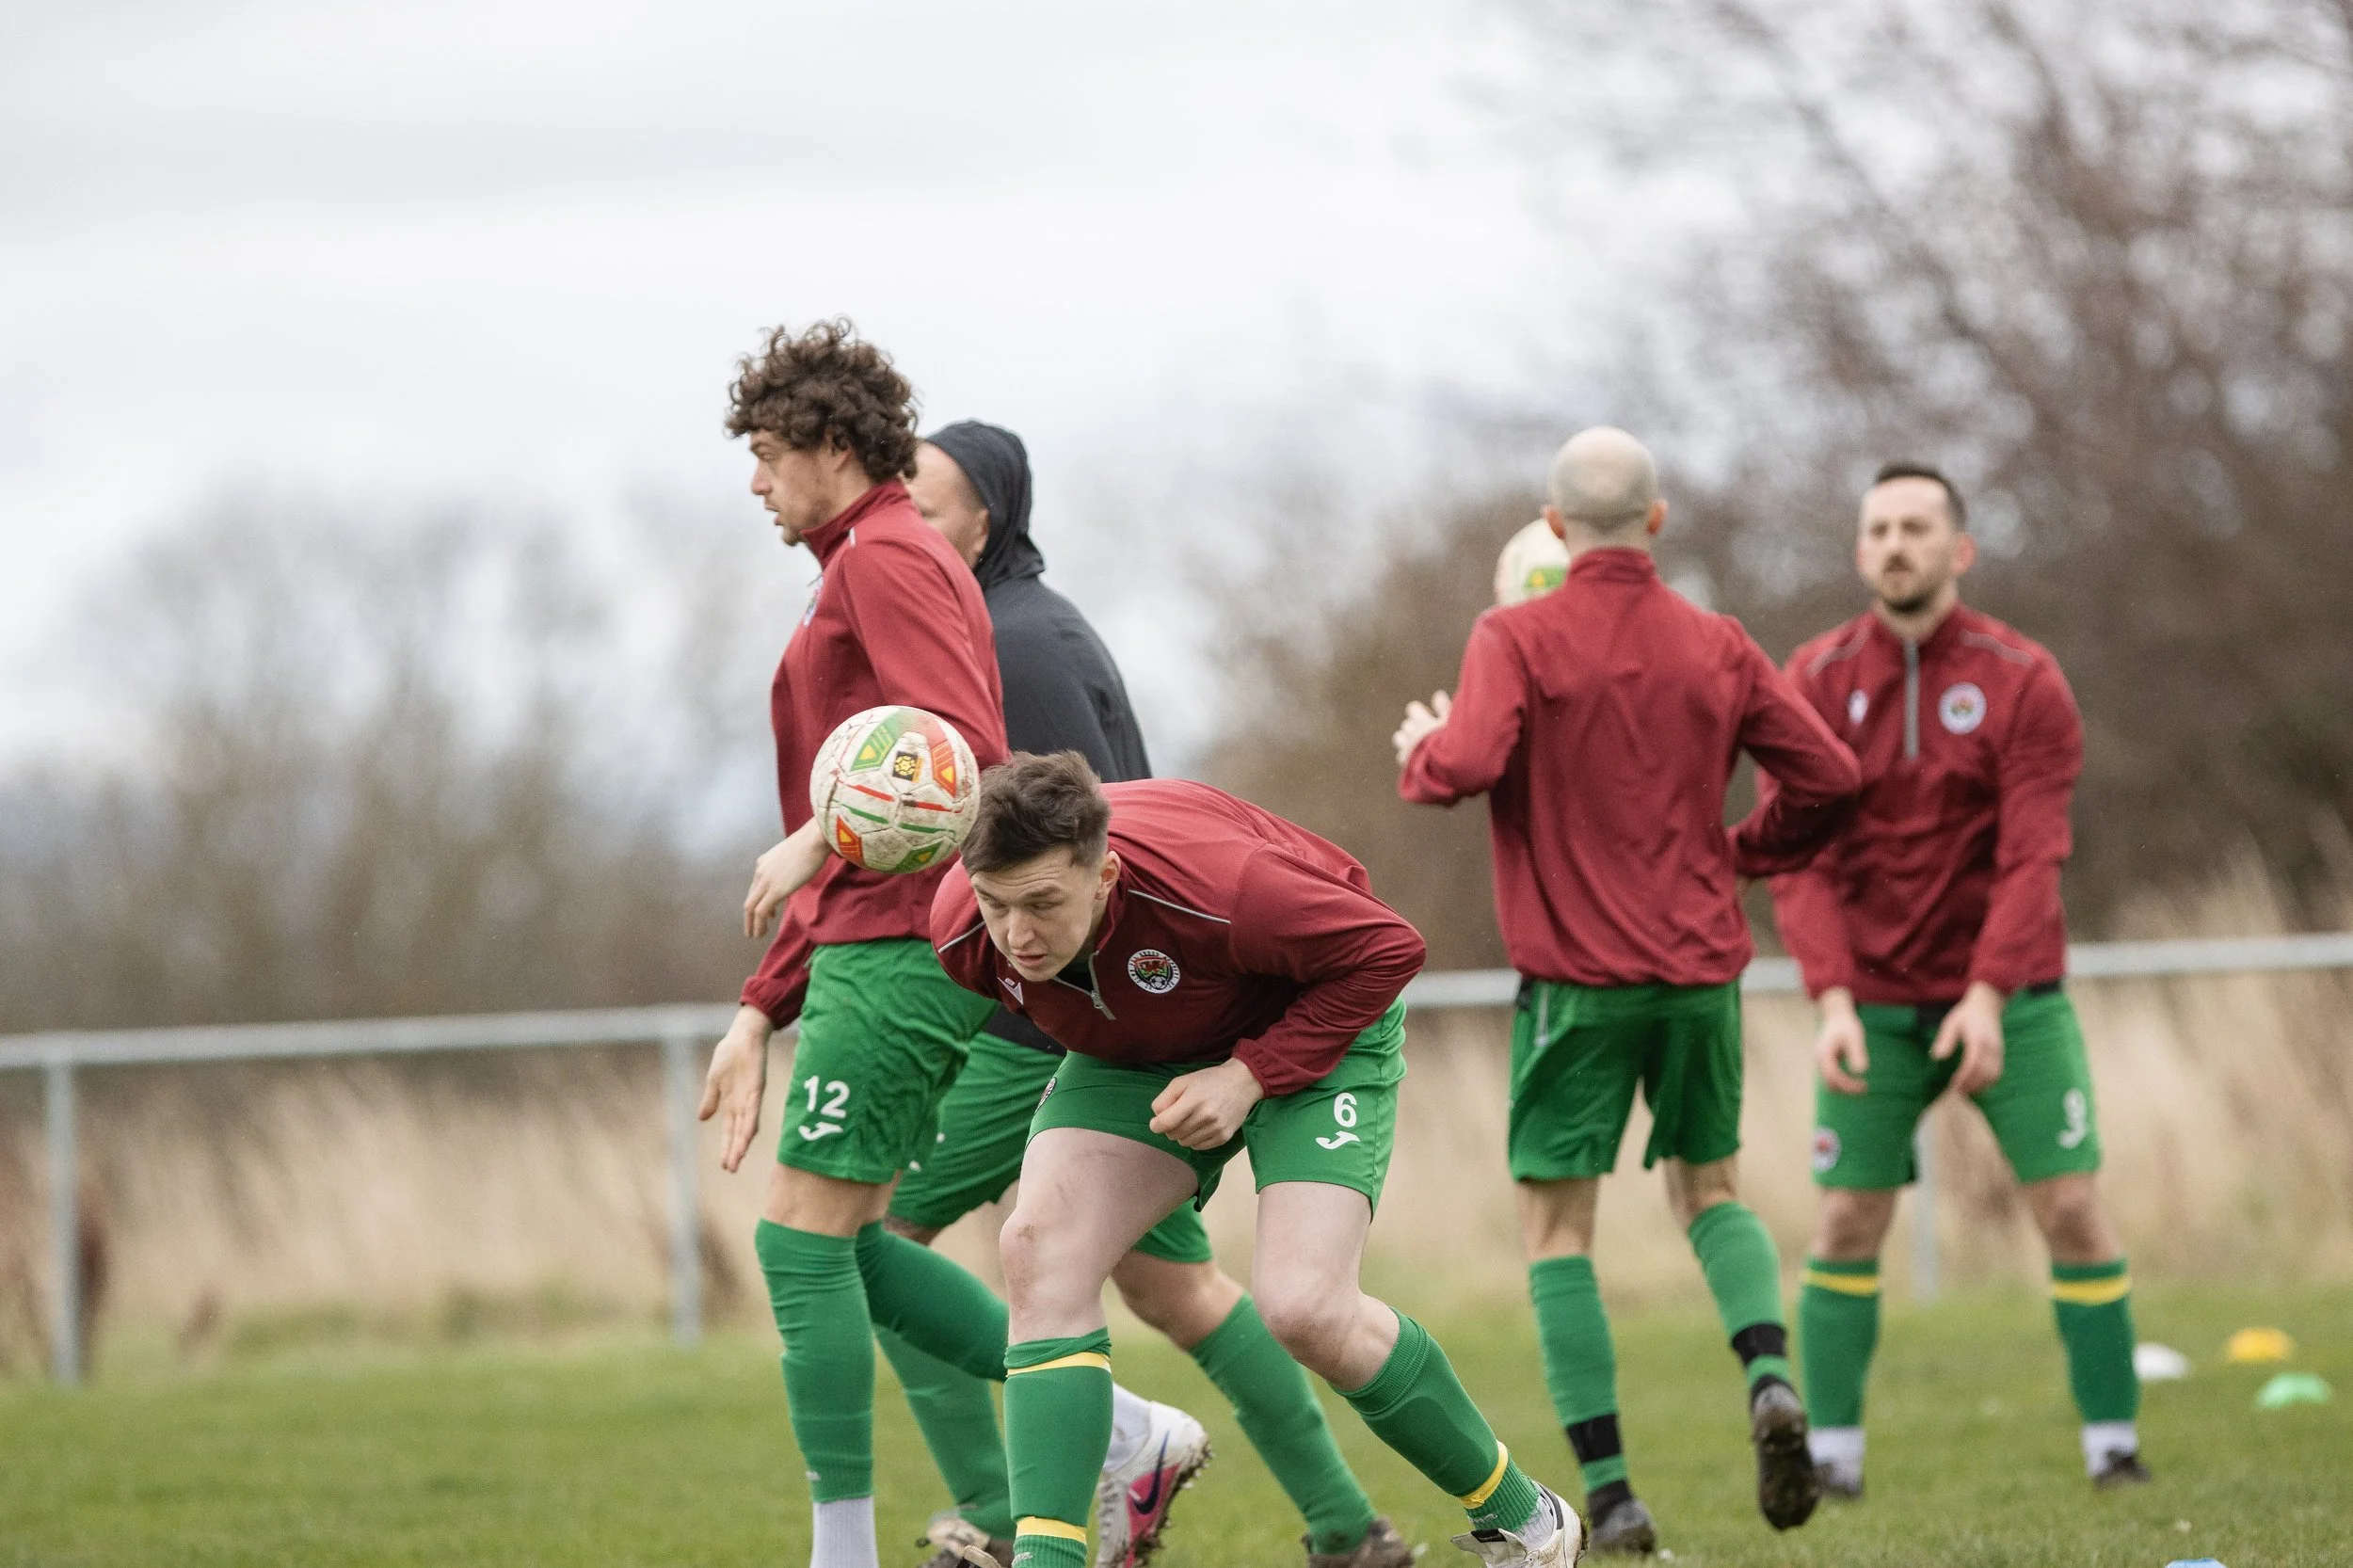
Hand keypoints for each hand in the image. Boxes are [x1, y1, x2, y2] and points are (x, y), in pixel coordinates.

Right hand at [698, 1005, 774, 1171]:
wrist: (742, 1035)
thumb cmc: (730, 1055)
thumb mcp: (714, 1080)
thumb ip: (710, 1100)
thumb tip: (701, 1119)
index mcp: (732, 1103)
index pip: (729, 1130)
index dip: (727, 1147)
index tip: (723, 1165)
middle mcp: (743, 1104)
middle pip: (738, 1132)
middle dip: (735, 1151)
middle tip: (731, 1170)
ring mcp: (750, 1097)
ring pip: (747, 1125)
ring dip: (742, 1142)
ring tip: (738, 1159)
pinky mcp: (756, 1087)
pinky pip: (753, 1108)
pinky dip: (750, 1122)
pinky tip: (748, 1136)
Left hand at [745, 819, 828, 939]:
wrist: (813, 840)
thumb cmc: (810, 844)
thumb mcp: (792, 855)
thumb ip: (787, 866)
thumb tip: (794, 874)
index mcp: (763, 863)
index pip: (755, 887)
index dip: (757, 902)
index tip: (765, 913)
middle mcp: (760, 872)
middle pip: (749, 899)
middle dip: (749, 917)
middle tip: (751, 930)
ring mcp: (766, 882)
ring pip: (751, 908)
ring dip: (752, 924)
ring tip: (756, 935)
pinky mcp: (775, 891)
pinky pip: (761, 912)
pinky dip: (759, 925)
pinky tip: (762, 933)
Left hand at [1148, 1058, 1264, 1149]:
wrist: (1243, 1082)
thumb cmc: (1209, 1080)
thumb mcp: (1183, 1081)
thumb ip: (1165, 1098)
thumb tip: (1156, 1118)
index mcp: (1193, 1100)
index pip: (1165, 1123)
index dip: (1156, 1125)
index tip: (1156, 1122)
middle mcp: (1206, 1116)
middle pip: (1173, 1134)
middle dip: (1170, 1127)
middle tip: (1179, 1116)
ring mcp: (1216, 1128)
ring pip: (1185, 1143)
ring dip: (1183, 1134)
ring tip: (1192, 1119)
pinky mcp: (1224, 1137)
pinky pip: (1198, 1147)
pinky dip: (1195, 1139)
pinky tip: (1201, 1126)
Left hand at [1392, 690, 1450, 767]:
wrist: (1451, 767)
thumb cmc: (1455, 743)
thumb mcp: (1453, 722)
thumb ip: (1444, 707)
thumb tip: (1438, 694)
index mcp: (1422, 722)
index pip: (1413, 708)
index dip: (1420, 711)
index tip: (1430, 716)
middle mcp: (1412, 734)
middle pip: (1407, 724)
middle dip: (1415, 726)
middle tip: (1429, 732)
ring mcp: (1407, 748)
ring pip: (1399, 738)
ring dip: (1407, 738)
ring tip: (1421, 743)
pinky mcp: (1407, 763)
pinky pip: (1401, 755)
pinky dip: (1407, 755)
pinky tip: (1418, 757)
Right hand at [1814, 987, 1869, 1094]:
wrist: (1836, 1016)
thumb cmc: (1847, 1025)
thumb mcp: (1855, 1037)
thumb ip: (1857, 1053)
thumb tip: (1861, 1071)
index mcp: (1824, 1053)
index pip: (1833, 1076)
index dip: (1848, 1084)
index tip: (1864, 1085)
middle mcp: (1819, 1059)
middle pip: (1830, 1083)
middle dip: (1846, 1089)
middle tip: (1865, 1088)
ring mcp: (1820, 1062)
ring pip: (1829, 1083)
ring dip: (1845, 1088)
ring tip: (1863, 1086)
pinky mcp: (1825, 1063)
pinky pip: (1832, 1079)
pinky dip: (1843, 1083)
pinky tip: (1856, 1081)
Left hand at [1929, 981, 2006, 1096]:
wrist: (1987, 1004)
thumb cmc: (1966, 1014)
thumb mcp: (1951, 1023)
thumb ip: (1945, 1040)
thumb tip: (1937, 1057)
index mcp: (1978, 1039)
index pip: (1973, 1063)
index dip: (1964, 1078)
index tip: (1953, 1087)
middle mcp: (1992, 1047)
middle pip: (1985, 1073)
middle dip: (1972, 1086)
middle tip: (1957, 1094)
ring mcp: (1999, 1051)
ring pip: (1994, 1075)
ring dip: (1981, 1086)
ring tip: (1966, 1093)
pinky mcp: (2001, 1053)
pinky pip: (1998, 1072)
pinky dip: (1989, 1082)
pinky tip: (1977, 1086)